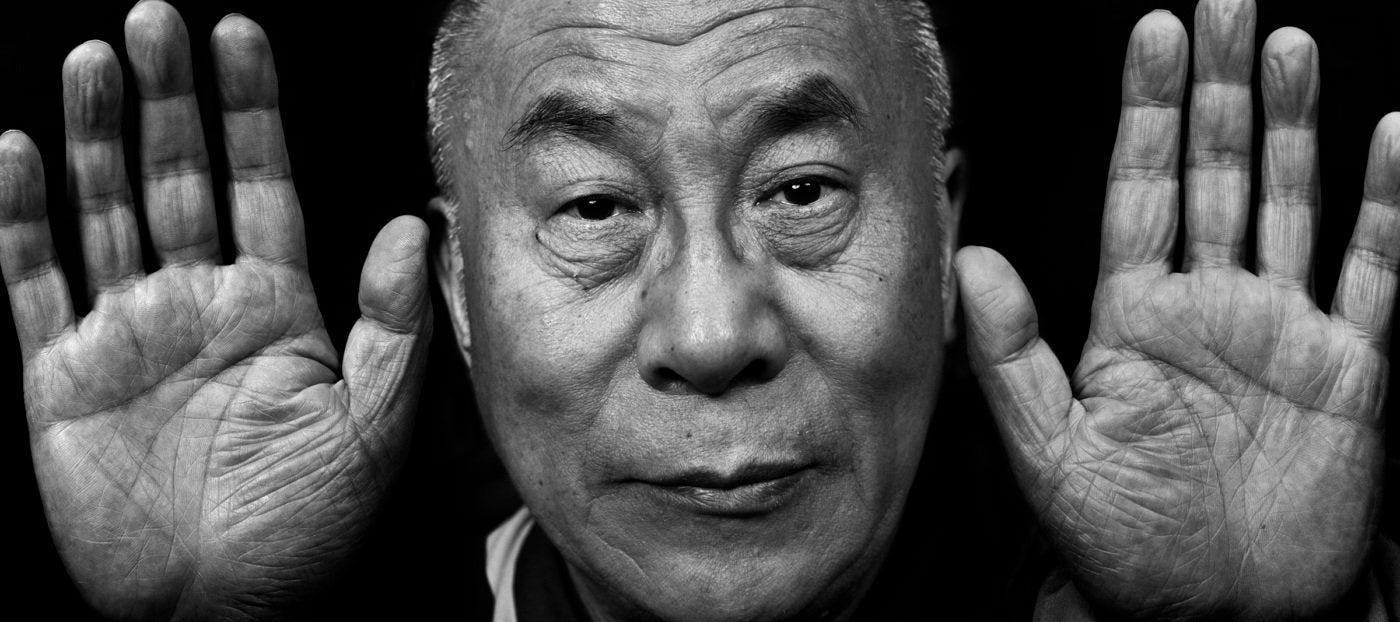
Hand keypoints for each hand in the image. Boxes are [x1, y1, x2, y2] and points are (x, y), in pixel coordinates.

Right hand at [1, 3, 430, 618]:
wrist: (224, 606)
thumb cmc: (309, 526)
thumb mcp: (372, 423)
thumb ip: (391, 322)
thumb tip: (415, 222)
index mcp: (275, 306)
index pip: (262, 183)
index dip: (251, 111)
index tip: (240, 35)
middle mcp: (199, 304)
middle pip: (180, 177)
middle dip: (170, 99)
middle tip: (157, 19)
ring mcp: (127, 333)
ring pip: (106, 209)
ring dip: (94, 135)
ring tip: (94, 57)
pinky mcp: (61, 373)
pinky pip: (34, 280)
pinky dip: (22, 218)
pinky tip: (18, 153)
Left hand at [957, 0, 1398, 618]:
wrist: (1215, 614)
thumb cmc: (1125, 546)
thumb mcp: (1050, 454)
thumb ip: (1012, 356)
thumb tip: (975, 258)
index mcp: (1132, 319)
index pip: (1139, 191)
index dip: (1145, 113)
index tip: (1152, 35)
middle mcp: (1208, 308)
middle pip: (1213, 173)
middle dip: (1216, 89)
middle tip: (1222, 3)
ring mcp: (1281, 330)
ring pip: (1286, 202)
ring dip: (1290, 124)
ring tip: (1285, 42)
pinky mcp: (1347, 368)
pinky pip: (1370, 272)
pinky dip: (1381, 207)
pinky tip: (1382, 139)